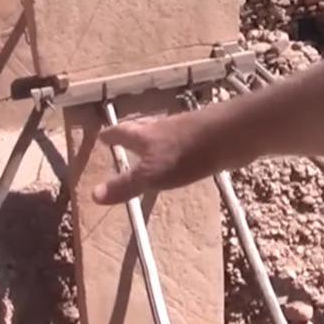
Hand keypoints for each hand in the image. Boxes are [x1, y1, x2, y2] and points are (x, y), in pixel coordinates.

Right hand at [91, 109, 229, 204]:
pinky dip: (176, 147)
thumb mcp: (152, 174)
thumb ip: (126, 185)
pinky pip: (184, 141)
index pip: (122, 133)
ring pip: (163, 133)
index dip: (111, 136)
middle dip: (132, 133)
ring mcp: (185, 130)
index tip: (102, 136)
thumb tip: (93, 195)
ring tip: (151, 147)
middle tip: (123, 137)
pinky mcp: (205, 137)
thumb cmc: (187, 153)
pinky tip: (182, 155)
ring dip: (155, 139)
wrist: (230, 135)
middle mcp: (163, 128)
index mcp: (146, 135)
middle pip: (142, 128)